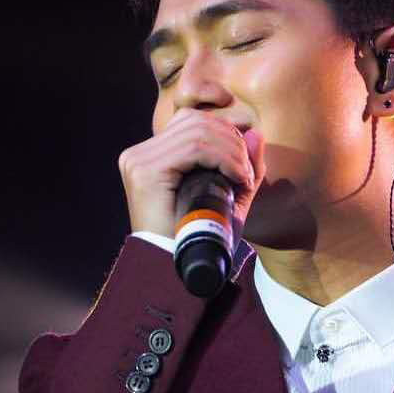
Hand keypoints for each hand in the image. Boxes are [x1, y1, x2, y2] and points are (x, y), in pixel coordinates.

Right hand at [118, 109, 265, 237]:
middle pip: (196, 122)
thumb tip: (255, 133)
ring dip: (232, 153)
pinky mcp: (145, 171)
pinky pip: (194, 148)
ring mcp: (138, 160)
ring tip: (243, 179)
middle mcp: (139, 154)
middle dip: (232, 142)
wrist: (181, 270)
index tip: (244, 165)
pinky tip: (237, 179)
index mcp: (151, 156)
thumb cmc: (203, 238)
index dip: (226, 133)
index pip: (191, 121)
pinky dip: (224, 160)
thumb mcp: (231, 198)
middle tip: (247, 174)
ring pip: (198, 132)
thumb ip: (243, 165)